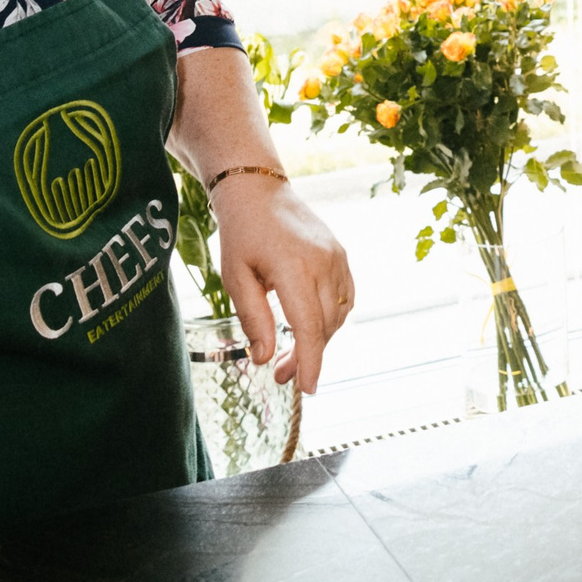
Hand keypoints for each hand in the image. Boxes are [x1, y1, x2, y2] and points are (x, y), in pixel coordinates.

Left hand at [210, 176, 353, 392]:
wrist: (260, 192)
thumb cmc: (242, 234)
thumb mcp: (236, 278)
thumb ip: (253, 319)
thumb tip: (265, 358)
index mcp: (294, 267)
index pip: (309, 326)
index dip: (310, 361)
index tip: (308, 388)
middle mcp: (323, 262)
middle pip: (325, 326)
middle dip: (307, 357)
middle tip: (280, 375)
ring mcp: (337, 257)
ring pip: (337, 315)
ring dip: (318, 339)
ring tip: (289, 354)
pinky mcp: (341, 255)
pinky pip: (345, 297)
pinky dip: (330, 318)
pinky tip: (309, 327)